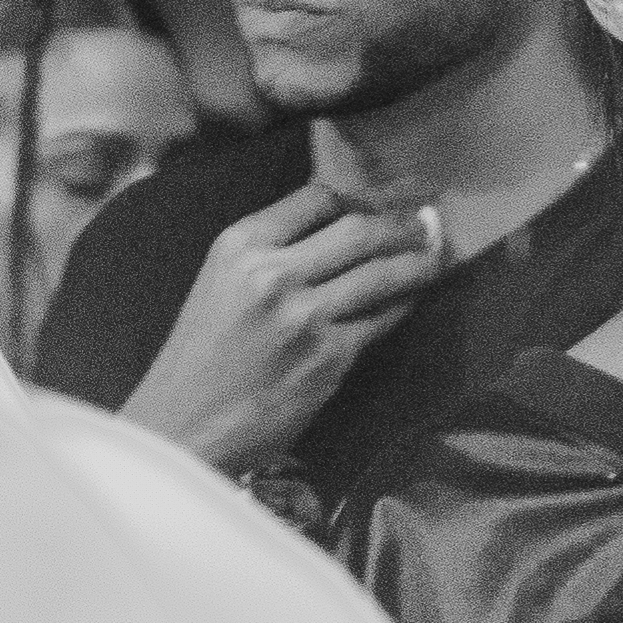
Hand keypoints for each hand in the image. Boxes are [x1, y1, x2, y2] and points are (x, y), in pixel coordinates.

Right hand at [122, 180, 440, 472]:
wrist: (185, 424)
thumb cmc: (201, 357)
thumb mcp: (221, 283)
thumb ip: (271, 254)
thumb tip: (338, 231)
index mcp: (241, 245)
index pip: (316, 198)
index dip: (356, 199)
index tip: (377, 205)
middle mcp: (274, 273)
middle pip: (359, 229)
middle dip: (401, 225)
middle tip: (425, 225)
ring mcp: (305, 315)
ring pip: (383, 273)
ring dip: (420, 262)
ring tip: (437, 256)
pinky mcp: (330, 357)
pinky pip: (383, 319)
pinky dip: (404, 305)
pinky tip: (413, 299)